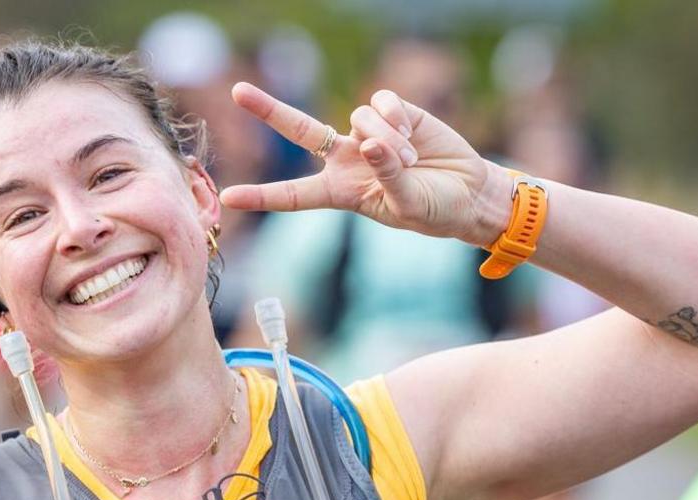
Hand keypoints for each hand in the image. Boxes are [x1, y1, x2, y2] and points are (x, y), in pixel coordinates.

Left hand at [220, 82, 506, 244]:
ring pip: (357, 118)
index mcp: (340, 192)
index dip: (262, 196)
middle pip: (299, 131)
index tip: (228, 197)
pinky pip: (380, 102)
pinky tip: (411, 132)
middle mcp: (346, 159)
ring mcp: (366, 133)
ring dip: (385, 138)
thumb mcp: (408, 206)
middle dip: (269, 110)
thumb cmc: (433, 210)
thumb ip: (386, 177)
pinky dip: (395, 116)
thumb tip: (370, 142)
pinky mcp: (392, 112)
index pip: (294, 195)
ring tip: (409, 160)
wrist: (468, 192)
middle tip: (237, 92)